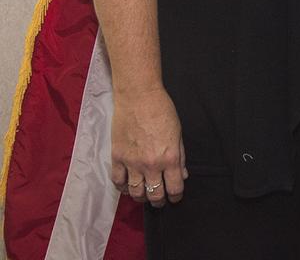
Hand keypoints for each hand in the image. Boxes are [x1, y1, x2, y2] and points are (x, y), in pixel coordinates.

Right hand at [110, 85, 186, 206]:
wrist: (139, 97)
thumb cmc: (163, 111)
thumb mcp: (178, 133)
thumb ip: (181, 156)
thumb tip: (182, 175)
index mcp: (170, 158)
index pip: (174, 188)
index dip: (176, 196)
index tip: (176, 198)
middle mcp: (151, 164)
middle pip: (154, 194)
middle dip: (159, 201)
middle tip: (160, 201)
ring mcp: (132, 163)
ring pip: (135, 192)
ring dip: (141, 197)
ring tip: (144, 195)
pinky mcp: (117, 158)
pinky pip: (118, 182)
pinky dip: (123, 188)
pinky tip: (128, 186)